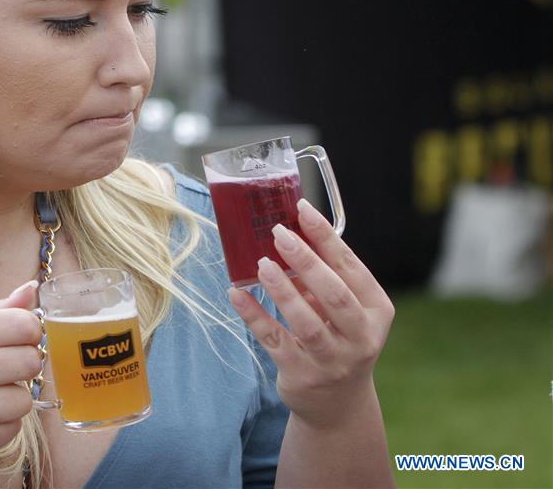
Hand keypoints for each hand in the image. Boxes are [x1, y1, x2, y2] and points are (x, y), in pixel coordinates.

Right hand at [0, 280, 42, 482]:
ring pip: (26, 398)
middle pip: (31, 360)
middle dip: (23, 361)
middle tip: (2, 365)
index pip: (22, 324)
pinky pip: (14, 427)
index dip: (29, 329)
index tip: (18, 336)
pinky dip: (1, 422)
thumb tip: (31, 290)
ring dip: (11, 396)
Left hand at [229, 199, 394, 429]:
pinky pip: (275, 341)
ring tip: (261, 263)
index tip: (302, 209)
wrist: (338, 404)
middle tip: (279, 233)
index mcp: (375, 309)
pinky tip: (237, 294)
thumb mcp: (341, 309)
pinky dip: (255, 316)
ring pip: (307, 322)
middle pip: (335, 294)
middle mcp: (361, 336)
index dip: (326, 237)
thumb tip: (287, 231)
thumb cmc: (337, 338)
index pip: (350, 267)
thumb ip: (323, 277)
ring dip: (282, 290)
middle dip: (307, 261)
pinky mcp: (303, 375)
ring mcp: (333, 360)